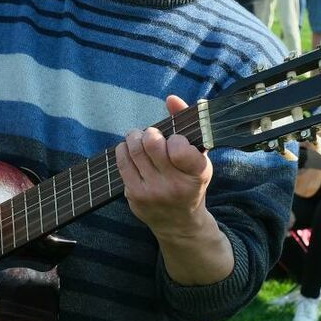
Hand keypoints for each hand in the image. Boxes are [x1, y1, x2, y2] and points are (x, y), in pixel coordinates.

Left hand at [118, 96, 212, 238]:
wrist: (179, 222)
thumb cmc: (189, 181)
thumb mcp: (198, 156)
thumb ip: (188, 124)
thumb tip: (171, 98)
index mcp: (197, 174)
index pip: (179, 147)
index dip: (174, 138)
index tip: (175, 141)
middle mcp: (175, 185)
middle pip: (151, 143)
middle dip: (150, 133)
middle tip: (152, 135)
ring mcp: (153, 192)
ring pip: (134, 149)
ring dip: (134, 138)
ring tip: (140, 139)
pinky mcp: (134, 196)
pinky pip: (122, 162)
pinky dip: (124, 150)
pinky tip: (131, 152)